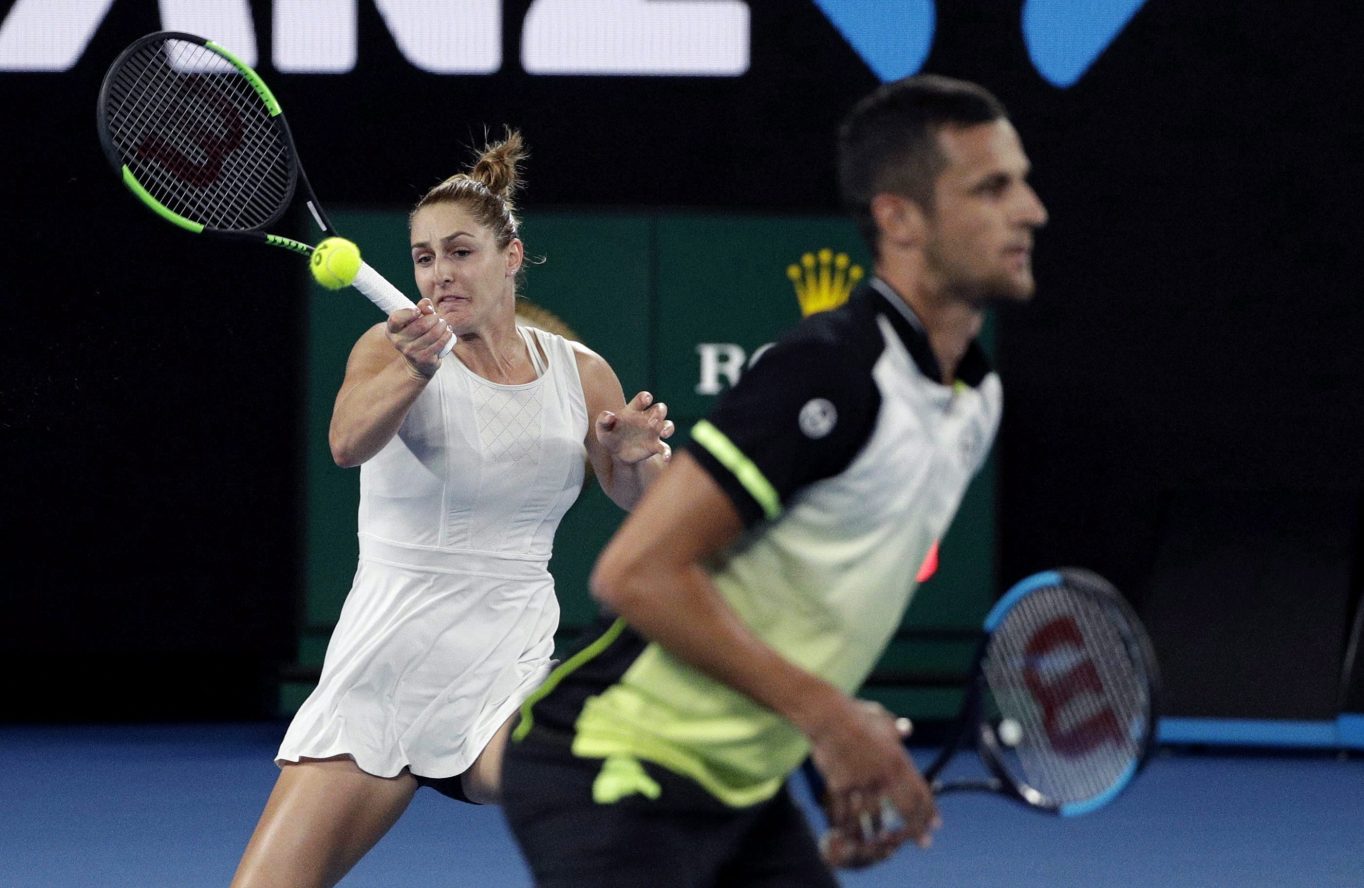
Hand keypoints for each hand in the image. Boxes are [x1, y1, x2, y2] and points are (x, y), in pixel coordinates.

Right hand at [386, 298, 452, 377]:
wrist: (418, 362)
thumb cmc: (418, 334)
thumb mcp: (416, 319)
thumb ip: (422, 307)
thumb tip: (428, 306)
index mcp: (392, 330)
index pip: (396, 319)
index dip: (409, 312)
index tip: (418, 311)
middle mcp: (399, 342)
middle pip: (422, 325)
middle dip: (434, 318)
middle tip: (437, 318)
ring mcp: (411, 352)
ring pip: (433, 333)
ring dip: (442, 326)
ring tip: (443, 324)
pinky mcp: (423, 359)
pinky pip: (440, 343)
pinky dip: (447, 335)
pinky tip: (448, 332)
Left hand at [595, 391, 674, 465]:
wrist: (616, 452)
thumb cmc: (610, 434)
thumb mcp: (603, 428)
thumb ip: (603, 420)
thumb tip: (609, 416)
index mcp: (634, 410)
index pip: (642, 399)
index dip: (645, 397)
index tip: (646, 399)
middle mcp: (647, 418)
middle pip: (660, 409)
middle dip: (659, 412)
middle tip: (652, 420)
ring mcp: (653, 432)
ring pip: (668, 425)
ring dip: (668, 428)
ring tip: (663, 433)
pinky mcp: (655, 446)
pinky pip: (665, 448)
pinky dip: (667, 452)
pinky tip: (666, 458)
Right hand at [809, 700, 938, 868]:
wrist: (828, 717)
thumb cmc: (856, 714)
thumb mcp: (882, 718)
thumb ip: (896, 728)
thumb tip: (907, 729)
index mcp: (897, 760)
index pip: (919, 791)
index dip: (929, 810)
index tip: (935, 825)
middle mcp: (882, 775)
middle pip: (903, 808)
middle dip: (915, 829)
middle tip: (924, 843)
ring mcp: (860, 782)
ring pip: (872, 815)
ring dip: (877, 831)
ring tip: (880, 843)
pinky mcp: (839, 785)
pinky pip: (844, 810)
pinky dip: (845, 823)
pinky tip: (846, 832)